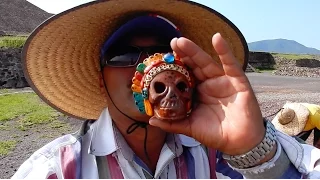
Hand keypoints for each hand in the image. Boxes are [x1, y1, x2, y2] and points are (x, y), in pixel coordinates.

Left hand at [149, 33, 264, 154]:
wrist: (239, 143)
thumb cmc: (215, 134)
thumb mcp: (190, 127)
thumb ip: (172, 123)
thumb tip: (151, 119)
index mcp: (197, 93)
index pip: (184, 76)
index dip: (174, 67)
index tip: (161, 59)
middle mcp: (208, 84)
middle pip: (194, 66)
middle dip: (183, 54)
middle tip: (171, 42)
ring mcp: (222, 81)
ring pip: (207, 62)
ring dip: (195, 51)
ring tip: (182, 41)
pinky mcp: (237, 81)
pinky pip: (230, 64)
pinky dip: (225, 51)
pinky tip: (217, 38)